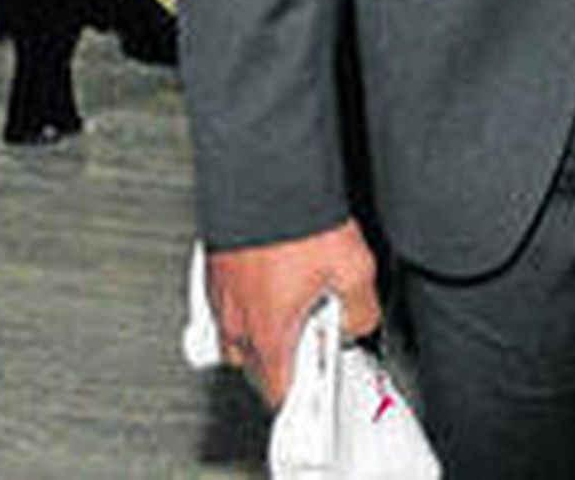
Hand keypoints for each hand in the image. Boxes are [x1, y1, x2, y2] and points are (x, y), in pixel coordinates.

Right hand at [208, 220, 380, 408]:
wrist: (266, 180)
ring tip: (294, 297)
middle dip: (285, 355)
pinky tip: (276, 272)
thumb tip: (358, 323)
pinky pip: (229, 300)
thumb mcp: (354, 270)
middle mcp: (237, 322)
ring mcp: (220, 294)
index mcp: (269, 335)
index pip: (279, 392)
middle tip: (314, 330)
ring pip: (238, 332)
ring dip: (264, 326)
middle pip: (257, 365)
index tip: (317, 385)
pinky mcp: (214, 269)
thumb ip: (360, 311)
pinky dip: (249, 297)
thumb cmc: (299, 222)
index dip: (303, 395)